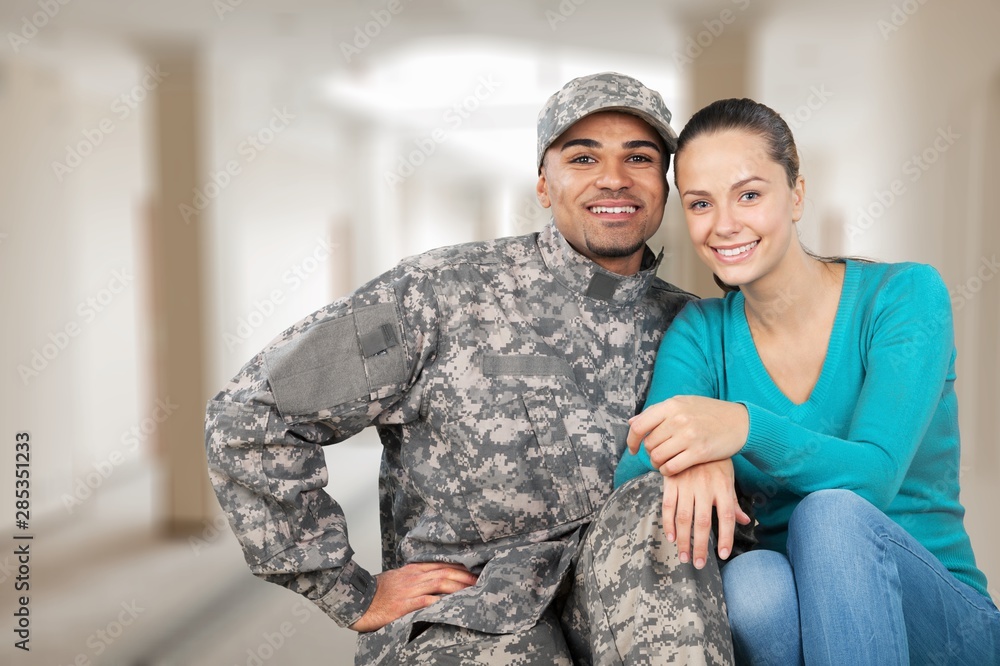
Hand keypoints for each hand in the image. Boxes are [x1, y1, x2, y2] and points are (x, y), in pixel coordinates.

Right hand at [349, 562, 477, 632]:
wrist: (357, 600)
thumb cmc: (377, 592)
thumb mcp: (397, 579)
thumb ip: (415, 578)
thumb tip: (432, 580)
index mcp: (412, 570)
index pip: (441, 564)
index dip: (460, 567)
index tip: (474, 570)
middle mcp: (414, 577)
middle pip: (445, 572)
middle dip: (465, 577)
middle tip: (481, 581)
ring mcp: (410, 590)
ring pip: (440, 583)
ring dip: (459, 586)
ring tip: (473, 591)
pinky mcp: (404, 605)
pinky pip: (426, 601)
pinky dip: (441, 601)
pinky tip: (453, 603)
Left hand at [627, 395, 748, 474]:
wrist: (740, 422)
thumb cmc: (709, 412)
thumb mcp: (683, 403)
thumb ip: (657, 413)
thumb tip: (631, 422)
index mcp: (671, 405)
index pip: (639, 426)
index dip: (631, 440)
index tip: (633, 449)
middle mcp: (678, 419)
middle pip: (649, 444)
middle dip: (650, 453)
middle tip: (658, 454)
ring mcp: (689, 436)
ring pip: (658, 457)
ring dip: (657, 463)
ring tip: (664, 462)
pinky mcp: (699, 453)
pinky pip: (671, 468)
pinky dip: (667, 471)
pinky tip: (671, 468)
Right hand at [660, 460, 751, 567]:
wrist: (695, 434)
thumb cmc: (715, 460)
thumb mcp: (728, 478)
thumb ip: (734, 502)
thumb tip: (746, 522)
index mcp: (723, 487)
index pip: (726, 517)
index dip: (726, 537)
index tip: (723, 555)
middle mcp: (705, 487)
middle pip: (702, 522)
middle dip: (700, 546)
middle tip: (698, 564)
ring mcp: (686, 484)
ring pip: (683, 517)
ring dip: (683, 539)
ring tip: (684, 556)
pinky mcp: (671, 481)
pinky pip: (668, 505)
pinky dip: (668, 523)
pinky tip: (671, 537)